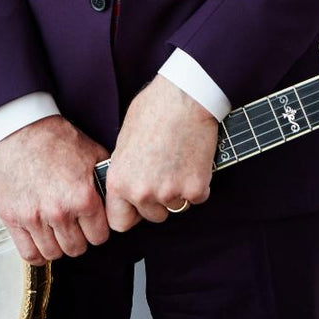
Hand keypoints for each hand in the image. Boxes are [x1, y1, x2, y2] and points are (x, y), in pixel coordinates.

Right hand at [0, 115, 109, 265]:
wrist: (22, 130)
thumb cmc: (56, 140)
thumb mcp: (94, 155)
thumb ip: (106, 183)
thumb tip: (117, 200)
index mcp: (83, 197)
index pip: (99, 237)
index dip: (97, 230)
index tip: (92, 224)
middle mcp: (59, 211)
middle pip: (77, 248)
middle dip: (79, 238)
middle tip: (75, 226)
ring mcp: (34, 217)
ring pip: (54, 254)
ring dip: (58, 245)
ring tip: (58, 231)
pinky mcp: (13, 219)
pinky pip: (29, 254)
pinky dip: (37, 253)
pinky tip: (41, 241)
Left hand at [106, 74, 218, 232]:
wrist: (186, 96)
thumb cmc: (154, 108)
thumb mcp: (125, 140)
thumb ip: (126, 168)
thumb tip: (130, 181)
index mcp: (119, 181)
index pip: (119, 222)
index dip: (131, 214)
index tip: (138, 206)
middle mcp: (141, 193)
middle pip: (152, 216)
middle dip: (160, 201)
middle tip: (166, 172)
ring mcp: (169, 193)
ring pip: (176, 207)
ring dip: (180, 192)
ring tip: (179, 161)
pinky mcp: (196, 188)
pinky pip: (198, 197)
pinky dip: (200, 183)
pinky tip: (195, 159)